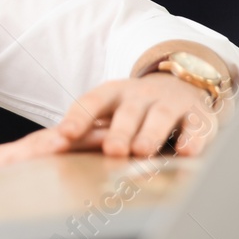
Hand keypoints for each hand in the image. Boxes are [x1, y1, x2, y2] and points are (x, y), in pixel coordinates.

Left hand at [54, 73, 224, 158]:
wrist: (181, 85)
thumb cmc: (132, 108)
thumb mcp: (107, 111)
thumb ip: (81, 128)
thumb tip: (40, 150)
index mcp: (112, 94)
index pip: (91, 102)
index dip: (78, 118)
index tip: (63, 136)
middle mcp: (141, 96)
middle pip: (128, 111)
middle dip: (120, 130)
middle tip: (112, 150)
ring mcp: (170, 104)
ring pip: (160, 117)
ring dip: (151, 134)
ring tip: (142, 152)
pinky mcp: (198, 116)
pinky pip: (196, 127)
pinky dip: (192, 139)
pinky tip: (186, 153)